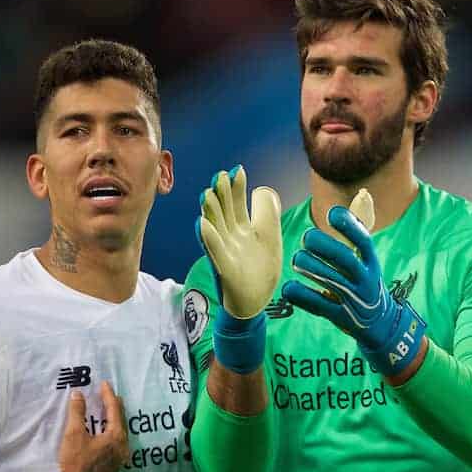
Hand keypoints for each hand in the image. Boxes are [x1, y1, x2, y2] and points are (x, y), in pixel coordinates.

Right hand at [55, 382, 129, 471]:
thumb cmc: (76, 463)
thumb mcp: (74, 434)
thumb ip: (77, 412)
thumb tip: (78, 394)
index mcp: (116, 436)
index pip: (114, 410)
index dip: (108, 395)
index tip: (104, 383)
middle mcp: (123, 446)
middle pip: (121, 420)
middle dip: (115, 406)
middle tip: (109, 394)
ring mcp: (121, 457)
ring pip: (121, 432)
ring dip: (115, 419)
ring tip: (109, 410)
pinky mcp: (115, 466)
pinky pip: (118, 441)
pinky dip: (113, 431)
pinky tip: (106, 432)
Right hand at [198, 166, 281, 319]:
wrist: (256, 302)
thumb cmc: (260, 270)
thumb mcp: (269, 238)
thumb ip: (267, 214)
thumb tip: (264, 191)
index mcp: (242, 230)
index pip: (237, 203)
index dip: (237, 188)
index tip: (237, 170)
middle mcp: (230, 238)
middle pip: (224, 212)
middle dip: (221, 194)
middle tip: (219, 175)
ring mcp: (226, 253)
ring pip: (216, 228)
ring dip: (210, 212)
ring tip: (207, 194)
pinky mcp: (225, 270)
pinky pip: (215, 253)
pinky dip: (210, 239)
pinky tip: (203, 225)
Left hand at [282, 195, 425, 375]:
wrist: (380, 324)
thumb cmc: (364, 282)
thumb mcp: (367, 258)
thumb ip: (359, 229)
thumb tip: (362, 193)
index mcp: (370, 262)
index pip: (363, 241)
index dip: (349, 226)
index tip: (332, 214)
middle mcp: (365, 279)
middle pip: (346, 260)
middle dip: (325, 247)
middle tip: (307, 238)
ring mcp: (354, 300)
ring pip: (332, 282)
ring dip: (312, 268)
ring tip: (297, 259)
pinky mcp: (341, 316)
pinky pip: (321, 306)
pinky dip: (303, 297)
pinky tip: (289, 288)